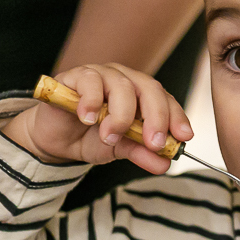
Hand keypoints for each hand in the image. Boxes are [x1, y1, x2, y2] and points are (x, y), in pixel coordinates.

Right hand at [7, 63, 193, 174]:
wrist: (55, 141)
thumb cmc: (91, 138)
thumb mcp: (120, 150)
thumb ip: (142, 153)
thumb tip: (164, 164)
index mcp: (141, 94)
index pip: (166, 100)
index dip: (176, 117)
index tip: (183, 138)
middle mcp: (124, 80)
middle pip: (148, 88)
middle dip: (156, 117)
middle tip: (153, 143)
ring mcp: (101, 75)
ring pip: (121, 85)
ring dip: (120, 115)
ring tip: (109, 136)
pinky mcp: (74, 77)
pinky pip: (89, 81)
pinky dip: (92, 101)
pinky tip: (88, 119)